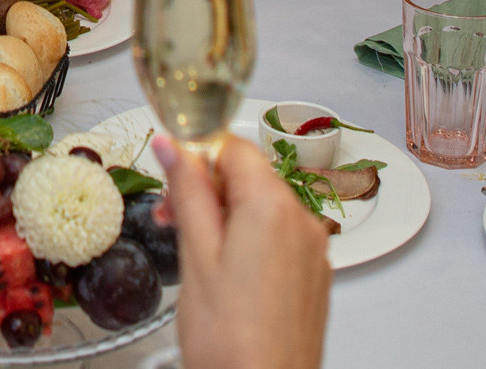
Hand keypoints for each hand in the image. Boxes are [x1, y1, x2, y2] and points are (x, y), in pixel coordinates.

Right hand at [157, 134, 328, 368]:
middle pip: (250, 177)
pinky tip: (226, 277)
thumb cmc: (231, 341)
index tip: (172, 177)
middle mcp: (303, 221)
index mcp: (273, 206)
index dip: (197, 156)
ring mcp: (313, 251)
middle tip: (173, 221)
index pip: (234, 146)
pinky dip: (250, 244)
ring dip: (227, 219)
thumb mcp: (196, 256)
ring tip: (197, 257)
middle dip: (208, 191)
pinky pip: (279, 239)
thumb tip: (174, 145)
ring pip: (263, 209)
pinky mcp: (314, 277)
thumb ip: (187, 192)